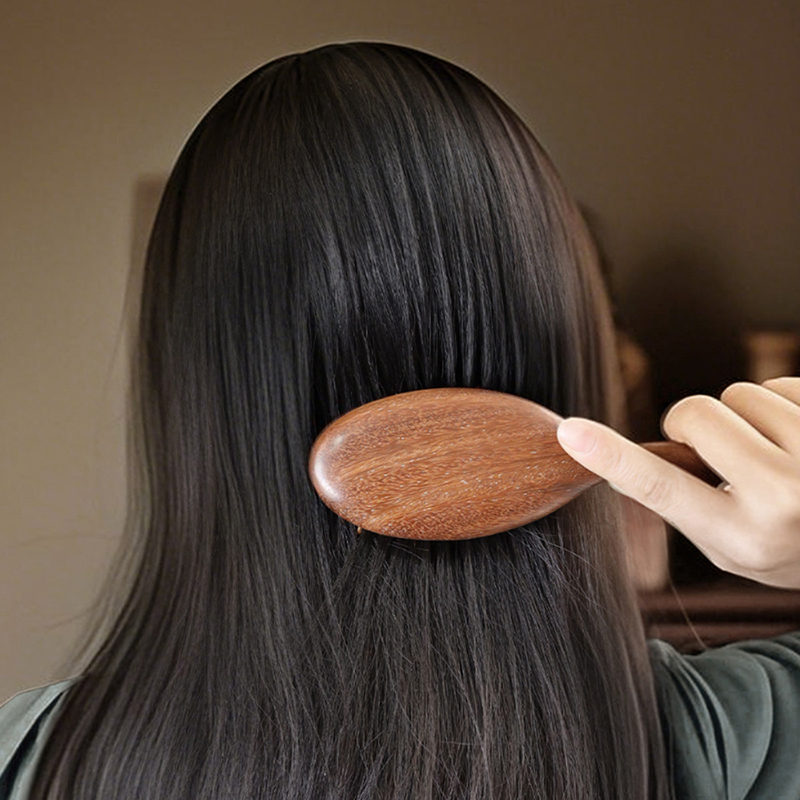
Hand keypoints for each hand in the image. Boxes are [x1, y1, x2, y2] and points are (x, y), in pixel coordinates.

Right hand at [557, 378, 799, 588]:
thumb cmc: (785, 541)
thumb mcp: (727, 543)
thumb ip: (678, 500)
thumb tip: (613, 455)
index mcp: (743, 535)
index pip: (660, 487)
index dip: (611, 456)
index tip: (573, 432)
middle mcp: (784, 498)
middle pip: (694, 413)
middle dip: (692, 423)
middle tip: (715, 452)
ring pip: (740, 393)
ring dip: (743, 416)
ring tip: (772, 451)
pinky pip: (780, 383)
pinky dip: (778, 405)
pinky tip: (796, 438)